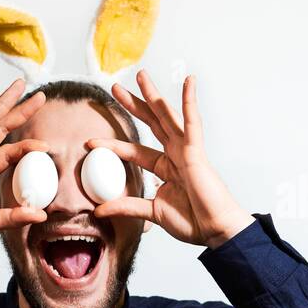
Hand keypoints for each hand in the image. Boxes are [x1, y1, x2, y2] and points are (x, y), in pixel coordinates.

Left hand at [88, 70, 252, 248]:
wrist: (216, 230)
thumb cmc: (194, 221)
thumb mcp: (153, 213)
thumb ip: (127, 206)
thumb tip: (99, 210)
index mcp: (166, 168)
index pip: (134, 151)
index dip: (113, 144)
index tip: (91, 141)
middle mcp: (176, 155)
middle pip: (151, 123)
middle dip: (133, 105)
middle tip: (115, 88)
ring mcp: (187, 150)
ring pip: (167, 116)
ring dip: (154, 95)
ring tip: (141, 76)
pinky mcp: (197, 151)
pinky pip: (193, 122)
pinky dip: (190, 101)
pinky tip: (188, 82)